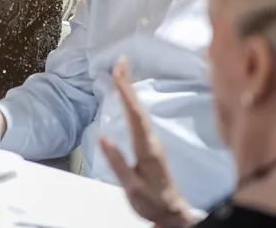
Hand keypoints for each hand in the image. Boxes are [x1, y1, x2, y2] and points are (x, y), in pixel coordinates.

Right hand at [98, 58, 197, 227]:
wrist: (172, 213)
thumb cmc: (152, 201)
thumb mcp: (132, 187)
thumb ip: (117, 163)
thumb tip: (102, 138)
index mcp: (146, 148)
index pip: (134, 114)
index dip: (126, 91)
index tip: (118, 71)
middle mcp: (151, 140)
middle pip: (138, 107)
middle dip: (128, 83)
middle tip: (120, 61)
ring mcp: (152, 141)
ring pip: (139, 110)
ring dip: (130, 90)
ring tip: (121, 73)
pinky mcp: (150, 144)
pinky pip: (139, 117)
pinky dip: (132, 102)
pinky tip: (127, 97)